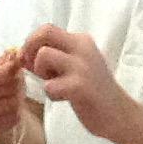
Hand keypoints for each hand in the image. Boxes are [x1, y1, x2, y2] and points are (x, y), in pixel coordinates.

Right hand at [0, 50, 25, 139]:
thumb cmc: (1, 80)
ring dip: (17, 99)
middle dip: (15, 84)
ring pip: (9, 104)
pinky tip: (12, 109)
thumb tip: (19, 55)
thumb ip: (11, 59)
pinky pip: (11, 119)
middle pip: (2, 89)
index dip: (8, 72)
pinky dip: (16, 113)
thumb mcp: (4, 64)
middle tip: (17, 83)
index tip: (17, 68)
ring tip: (15, 95)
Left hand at [20, 25, 132, 141]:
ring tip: (54, 84)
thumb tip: (23, 54)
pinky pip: (50, 85)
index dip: (32, 42)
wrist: (118, 114)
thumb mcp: (75, 68)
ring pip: (44, 55)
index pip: (48, 29)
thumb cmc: (93, 93)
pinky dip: (51, 95)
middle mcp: (82, 48)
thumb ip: (53, 60)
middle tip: (33, 69)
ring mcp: (81, 66)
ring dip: (41, 73)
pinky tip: (64, 98)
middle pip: (45, 32)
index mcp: (81, 41)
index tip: (29, 59)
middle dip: (30, 49)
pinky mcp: (79, 86)